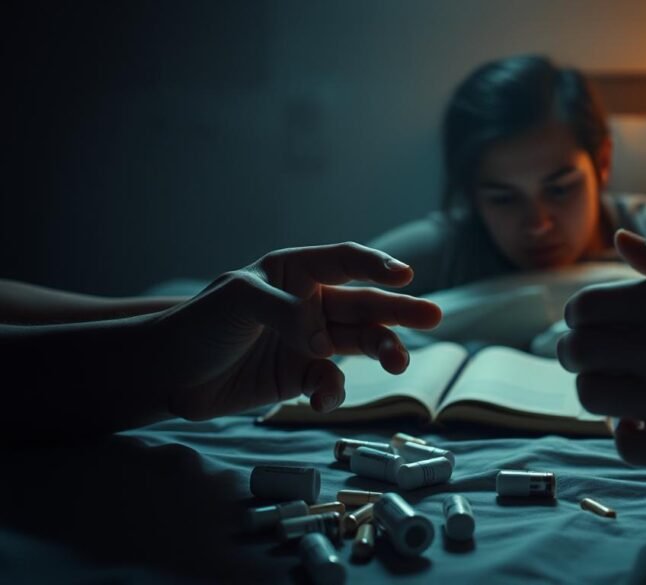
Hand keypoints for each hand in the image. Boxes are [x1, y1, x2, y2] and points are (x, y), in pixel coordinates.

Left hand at [148, 242, 441, 420]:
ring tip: (397, 363)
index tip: (405, 276)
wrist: (169, 374)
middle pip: (365, 304)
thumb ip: (285, 312)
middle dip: (399, 311)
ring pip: (358, 344)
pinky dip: (332, 392)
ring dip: (382, 351)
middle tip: (432, 317)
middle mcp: (309, 303)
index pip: (344, 261)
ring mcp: (309, 341)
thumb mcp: (239, 301)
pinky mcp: (300, 377)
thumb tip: (322, 340)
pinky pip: (331, 382)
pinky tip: (321, 400)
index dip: (376, 265)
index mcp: (295, 271)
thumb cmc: (199, 323)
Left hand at [558, 229, 645, 472]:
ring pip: (591, 397)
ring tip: (622, 386)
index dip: (579, 317)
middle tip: (596, 357)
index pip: (582, 309)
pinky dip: (628, 432)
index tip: (593, 325)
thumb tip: (619, 239)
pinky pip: (624, 442)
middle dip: (577, 353)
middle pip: (577, 353)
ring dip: (600, 391)